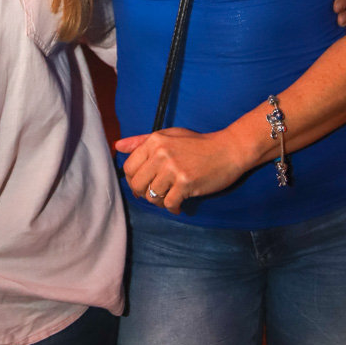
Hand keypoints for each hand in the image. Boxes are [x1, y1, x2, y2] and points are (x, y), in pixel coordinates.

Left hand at [117, 127, 246, 213]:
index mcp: (155, 141)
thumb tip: (117, 146)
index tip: (141, 184)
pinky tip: (179, 205)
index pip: (128, 166)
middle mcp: (161, 154)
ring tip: (169, 198)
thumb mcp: (169, 136)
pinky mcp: (186, 183)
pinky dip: (172, 208)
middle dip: (143, 194)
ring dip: (159, 202)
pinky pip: (169, 203)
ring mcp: (173, 169)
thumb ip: (141, 141)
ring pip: (152, 196)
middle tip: (154, 195)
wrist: (228, 149)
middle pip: (137, 184)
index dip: (132, 180)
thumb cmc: (198, 144)